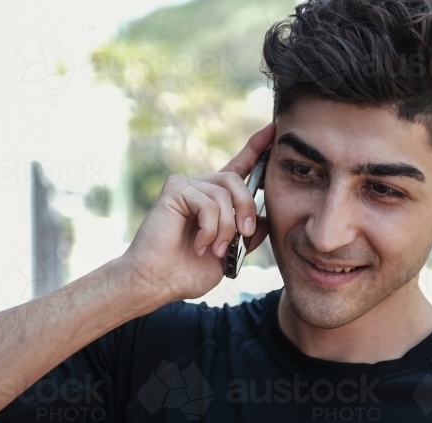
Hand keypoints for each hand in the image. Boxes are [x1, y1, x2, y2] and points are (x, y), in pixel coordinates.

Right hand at [121, 122, 274, 301]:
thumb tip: (267, 218)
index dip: (256, 148)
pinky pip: (207, 203)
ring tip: (214, 250)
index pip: (239, 168)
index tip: (273, 130)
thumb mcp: (229, 254)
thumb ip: (247, 235)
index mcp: (214, 201)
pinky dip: (209, 229)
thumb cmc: (187, 272)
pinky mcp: (174, 190)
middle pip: (237, 181)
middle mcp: (201, 188)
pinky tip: (199, 245)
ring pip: (224, 194)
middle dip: (246, 209)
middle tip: (244, 235)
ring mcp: (186, 187)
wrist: (158, 282)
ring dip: (225, 228)